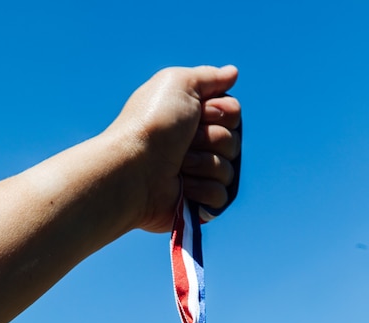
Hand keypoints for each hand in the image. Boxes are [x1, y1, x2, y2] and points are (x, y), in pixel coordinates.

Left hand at [109, 65, 240, 232]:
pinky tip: (182, 186)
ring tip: (179, 165)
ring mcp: (197, 176)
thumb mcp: (179, 84)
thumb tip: (233, 73)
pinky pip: (221, 196)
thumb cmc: (153, 124)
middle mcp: (197, 147)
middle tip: (186, 141)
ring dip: (205, 164)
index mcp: (193, 119)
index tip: (200, 113)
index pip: (233, 114)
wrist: (134, 168)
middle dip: (212, 139)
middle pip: (234, 142)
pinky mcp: (196, 204)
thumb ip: (209, 77)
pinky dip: (202, 189)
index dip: (221, 113)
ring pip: (229, 170)